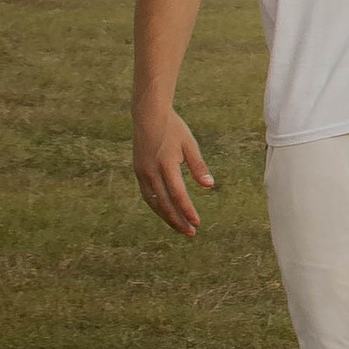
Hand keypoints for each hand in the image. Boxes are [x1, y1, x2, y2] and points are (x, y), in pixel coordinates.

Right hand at [135, 109, 215, 238]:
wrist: (148, 115)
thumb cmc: (173, 129)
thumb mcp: (190, 144)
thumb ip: (199, 166)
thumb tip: (209, 186)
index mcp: (166, 164)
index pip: (178, 195)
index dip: (188, 211)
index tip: (197, 223)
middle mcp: (151, 172)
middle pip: (165, 204)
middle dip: (178, 220)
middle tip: (190, 232)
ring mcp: (142, 173)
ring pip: (154, 203)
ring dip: (167, 217)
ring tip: (180, 227)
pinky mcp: (138, 172)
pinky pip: (147, 195)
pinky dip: (157, 207)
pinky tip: (167, 212)